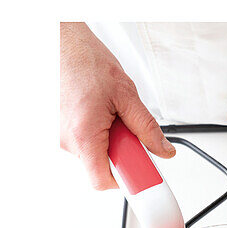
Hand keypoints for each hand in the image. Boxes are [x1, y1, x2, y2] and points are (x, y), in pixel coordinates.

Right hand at [59, 22, 174, 189]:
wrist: (61, 41)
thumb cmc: (85, 61)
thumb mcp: (126, 95)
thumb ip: (147, 128)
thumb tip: (163, 150)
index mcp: (83, 135)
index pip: (103, 181)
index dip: (125, 181)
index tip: (141, 177)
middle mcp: (67, 140)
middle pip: (102, 167)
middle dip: (121, 153)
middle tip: (126, 131)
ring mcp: (60, 135)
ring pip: (94, 154)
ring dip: (108, 140)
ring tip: (108, 113)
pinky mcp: (58, 129)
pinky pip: (83, 142)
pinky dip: (96, 131)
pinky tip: (97, 112)